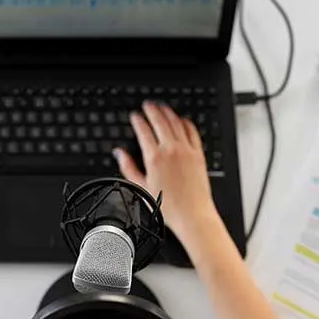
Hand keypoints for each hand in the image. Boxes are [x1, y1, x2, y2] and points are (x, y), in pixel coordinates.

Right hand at [114, 102, 220, 240]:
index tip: (135, 116)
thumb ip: (128, 167)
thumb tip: (119, 154)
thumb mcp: (141, 187)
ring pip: (176, 122)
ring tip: (162, 107)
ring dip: (167, 112)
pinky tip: (182, 120)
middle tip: (147, 105)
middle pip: (160, 120)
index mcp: (154, 157)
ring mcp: (186, 150)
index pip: (143, 130)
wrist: (192, 214)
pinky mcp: (199, 154)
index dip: (137, 120)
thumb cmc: (169, 206)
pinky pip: (192, 131)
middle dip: (152, 109)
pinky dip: (186, 122)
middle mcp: (171, 150)